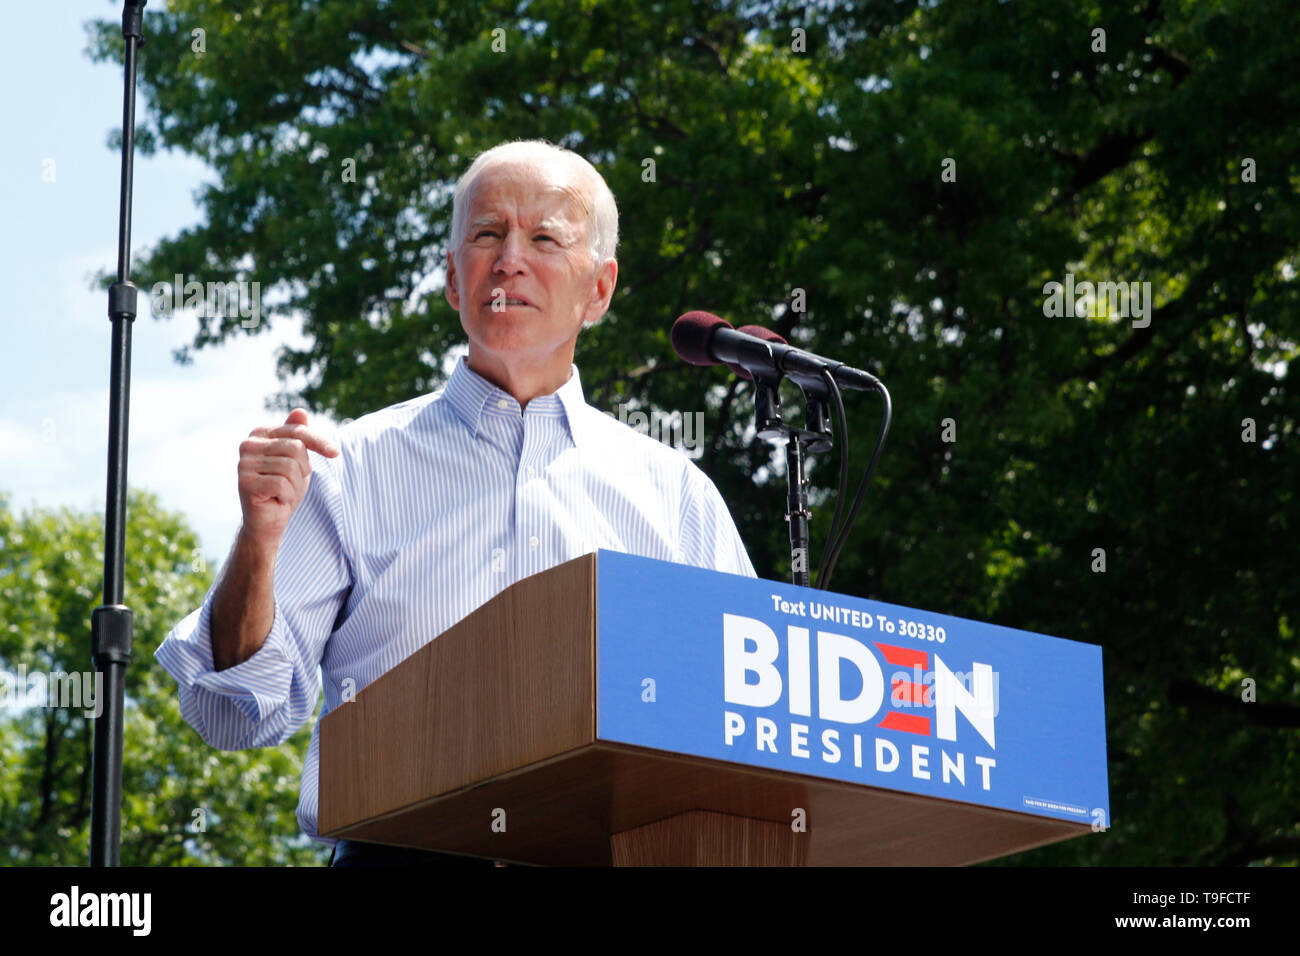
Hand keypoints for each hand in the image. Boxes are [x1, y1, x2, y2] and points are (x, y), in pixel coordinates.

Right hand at [236, 408, 339, 547]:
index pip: (298, 432)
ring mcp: (243, 463)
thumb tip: (300, 411)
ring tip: (282, 492)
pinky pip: (281, 484)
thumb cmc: (285, 488)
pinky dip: (287, 496)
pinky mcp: (245, 482)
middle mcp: (248, 445)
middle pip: (296, 448)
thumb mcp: (297, 459)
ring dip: (294, 485)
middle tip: (291, 483)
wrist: (268, 521)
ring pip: (290, 467)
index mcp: (260, 433)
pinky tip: (276, 500)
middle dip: (303, 469)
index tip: (335, 453)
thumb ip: (298, 435)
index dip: (319, 442)